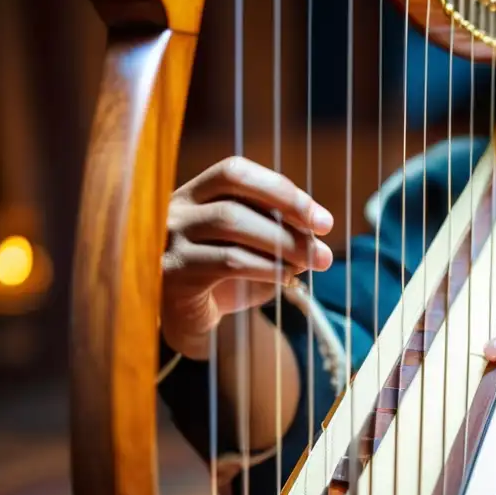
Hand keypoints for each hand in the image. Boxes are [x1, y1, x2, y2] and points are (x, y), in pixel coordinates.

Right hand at [161, 157, 334, 358]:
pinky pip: (228, 261)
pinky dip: (266, 268)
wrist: (187, 322)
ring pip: (230, 225)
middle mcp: (176, 210)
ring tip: (312, 263)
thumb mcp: (254, 251)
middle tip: (324, 250)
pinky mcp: (175, 271)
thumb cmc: (224, 280)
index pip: (235, 172)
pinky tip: (287, 279)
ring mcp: (170, 239)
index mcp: (195, 194)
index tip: (322, 219)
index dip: (281, 190)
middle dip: (289, 221)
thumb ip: (278, 236)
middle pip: (236, 200)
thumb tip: (315, 236)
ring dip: (282, 244)